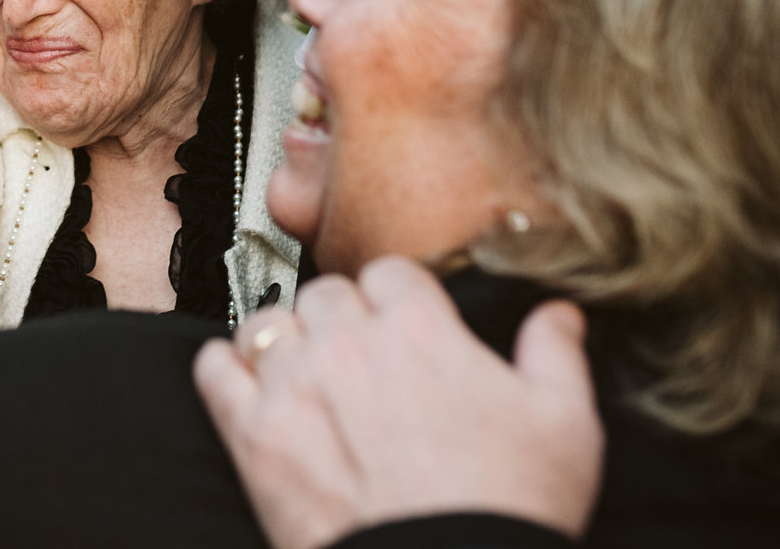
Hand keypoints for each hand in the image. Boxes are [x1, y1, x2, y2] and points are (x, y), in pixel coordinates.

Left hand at [196, 256, 602, 548]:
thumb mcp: (565, 425)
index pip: (390, 270)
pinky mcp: (253, 436)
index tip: (404, 324)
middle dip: (344, 318)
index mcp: (419, 327)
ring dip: (286, 342)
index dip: (399, 297)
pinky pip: (214, 371)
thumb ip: (555, 353)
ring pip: (268, 322)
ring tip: (309, 377)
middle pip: (325, 292)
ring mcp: (293, 385)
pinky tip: (251, 391)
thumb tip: (558, 314)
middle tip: (362, 360)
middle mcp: (348, 342)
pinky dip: (227, 372)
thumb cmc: (507, 509)